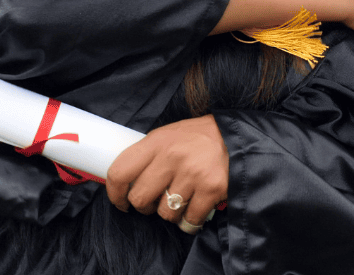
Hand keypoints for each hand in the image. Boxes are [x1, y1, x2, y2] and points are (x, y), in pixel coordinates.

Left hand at [105, 115, 226, 233]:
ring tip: (182, 200)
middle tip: (155, 202)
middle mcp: (172, 156)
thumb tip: (125, 181)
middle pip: (140, 198)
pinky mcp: (212, 189)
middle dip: (145, 206)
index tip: (120, 202)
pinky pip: (189, 219)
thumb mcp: (170, 135)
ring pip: (165, 213)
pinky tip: (196, 207)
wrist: (239, 136)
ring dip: (171, 212)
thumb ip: (149, 154)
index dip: (114, 193)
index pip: (120, 172)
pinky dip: (191, 219)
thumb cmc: (200, 138)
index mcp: (157, 141)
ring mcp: (193, 174)